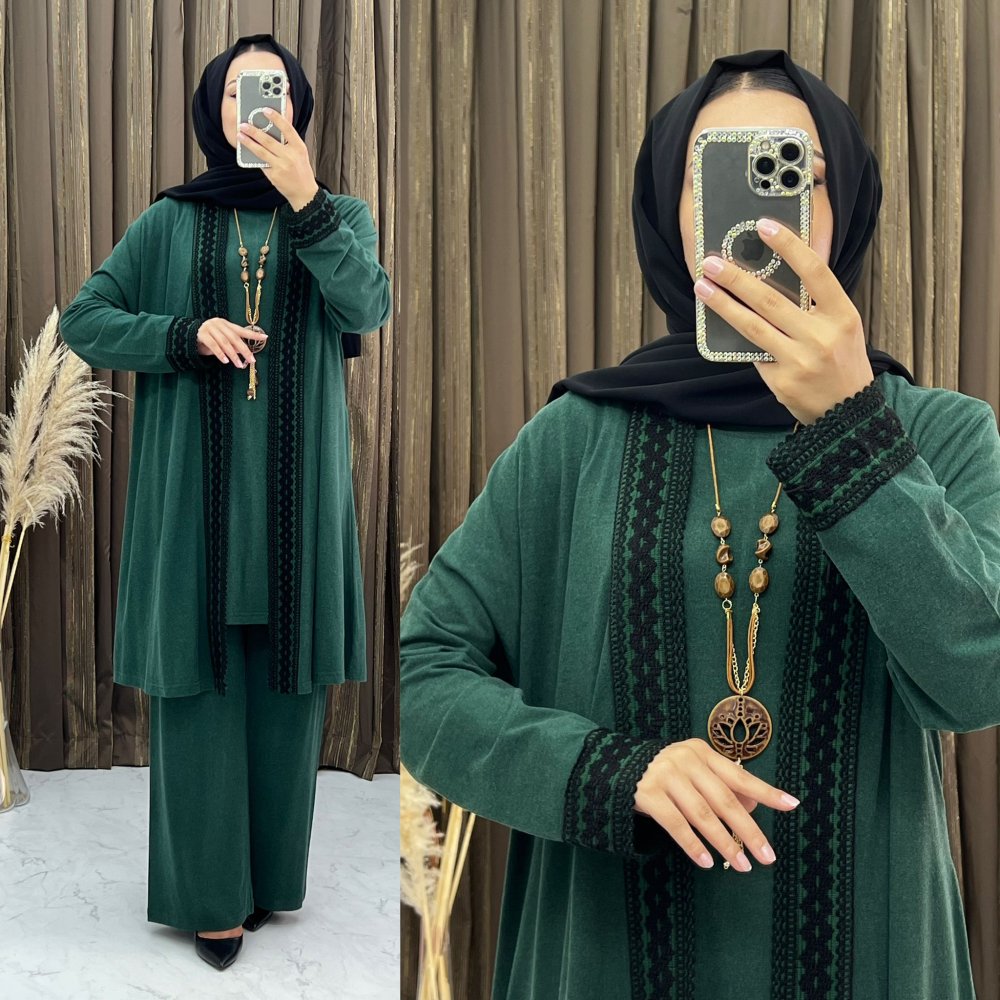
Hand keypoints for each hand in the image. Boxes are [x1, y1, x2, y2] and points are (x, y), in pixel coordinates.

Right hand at [196, 318, 266, 366]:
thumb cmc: (209, 339)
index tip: (265, 337)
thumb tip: (245, 353)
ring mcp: (210, 328)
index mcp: (226, 324)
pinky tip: (225, 361)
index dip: (253, 334)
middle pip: (234, 338)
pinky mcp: (202, 334)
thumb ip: (232, 344)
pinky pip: (213, 345)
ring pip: (224, 343)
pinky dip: (220, 354)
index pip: (242, 330)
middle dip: (244, 350)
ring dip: (233, 355)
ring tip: (239, 365)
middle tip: (252, 360)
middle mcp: (219, 324)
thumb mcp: (222, 341)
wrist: (187, 336)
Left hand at [237, 107, 319, 210]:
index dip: (276, 118)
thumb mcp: (300, 154)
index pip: (287, 128)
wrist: (304, 193)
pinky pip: (261, 163)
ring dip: (248, 142)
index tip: (265, 110)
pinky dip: (253, 156)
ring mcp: (281, 166)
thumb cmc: (301, 171)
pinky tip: (246, 150)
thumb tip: (271, 130)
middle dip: (254, 131)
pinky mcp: (274, 175)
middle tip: (243, 124)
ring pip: (261, 151)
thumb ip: (289, 142)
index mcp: (299, 147)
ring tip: (240, 135)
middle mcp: (290, 156)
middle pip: (268, 140)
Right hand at [633, 737, 799, 870]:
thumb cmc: (666, 774)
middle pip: (724, 799)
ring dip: (725, 843)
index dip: (766, 792)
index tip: (792, 805)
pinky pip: (676, 825)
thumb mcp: (695, 773)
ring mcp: (665, 775)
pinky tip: (707, 862)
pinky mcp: (647, 794)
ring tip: (744, 864)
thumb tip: (754, 806)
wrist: (615, 768)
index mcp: (701, 752)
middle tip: (767, 856)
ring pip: (703, 815)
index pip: (740, 775)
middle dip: (749, 830)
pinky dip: (693, 845)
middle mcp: (685, 760)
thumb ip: (723, 787)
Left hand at [693, 217, 875, 425]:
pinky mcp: (781, 381)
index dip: (788, 245)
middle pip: (770, 299)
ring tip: (702, 287)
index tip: (763, 226)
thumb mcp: (843, 325)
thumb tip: (774, 269)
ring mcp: (800, 360)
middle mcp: (821, 336)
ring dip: (722, 304)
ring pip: (752, 326)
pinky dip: (734, 336)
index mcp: (842, 314)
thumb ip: (816, 301)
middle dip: (736, 277)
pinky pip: (752, 352)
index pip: (814, 271)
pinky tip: (715, 321)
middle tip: (711, 262)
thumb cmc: (842, 361)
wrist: (848, 413)